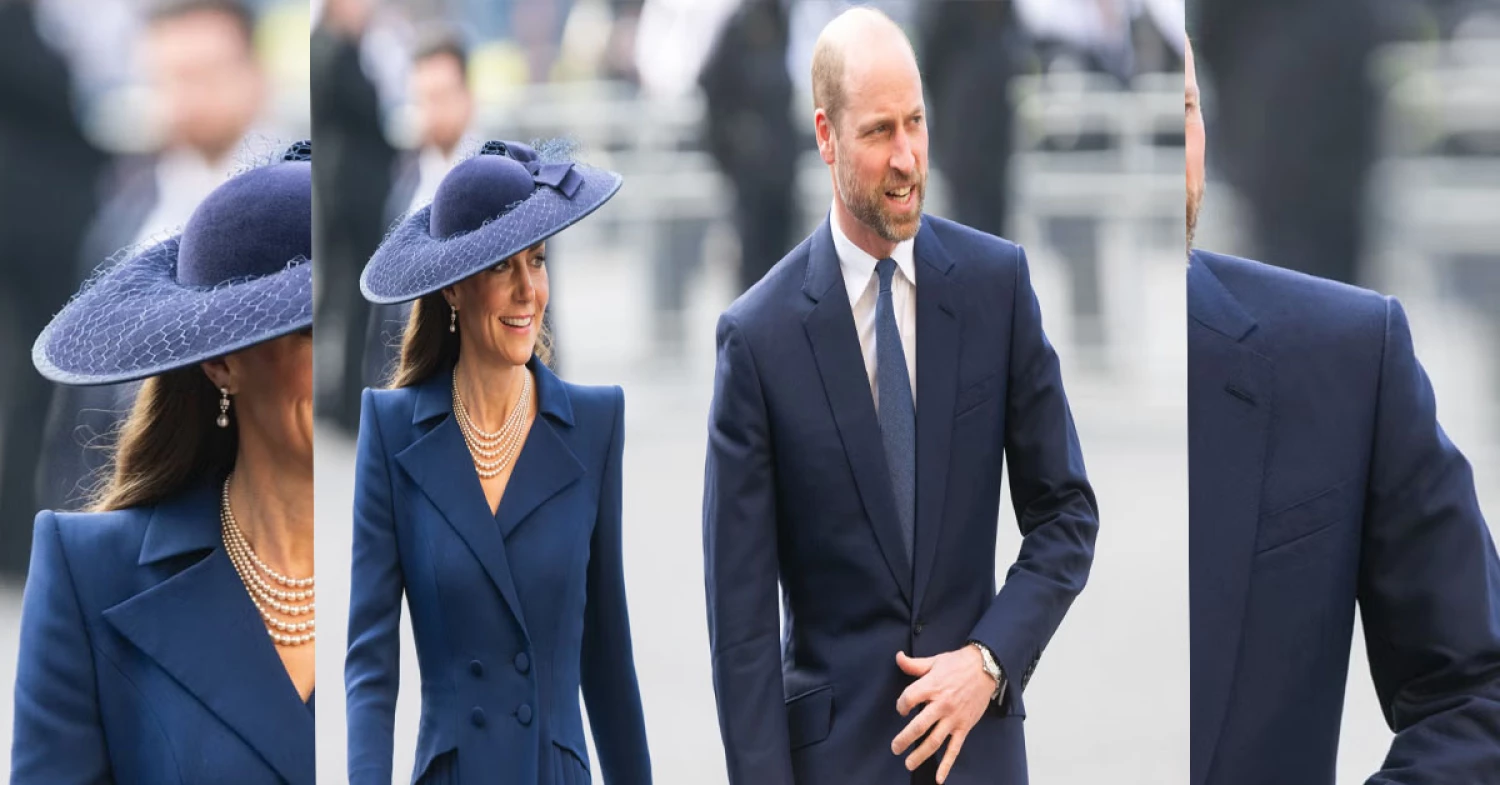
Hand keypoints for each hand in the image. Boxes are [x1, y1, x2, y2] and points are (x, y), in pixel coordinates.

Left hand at [891, 648, 995, 782]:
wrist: (985, 668)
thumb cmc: (958, 664)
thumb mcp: (934, 661)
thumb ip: (914, 665)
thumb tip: (898, 657)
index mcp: (931, 686)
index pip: (908, 700)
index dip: (901, 705)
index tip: (901, 709)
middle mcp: (941, 705)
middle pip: (919, 725)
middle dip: (904, 739)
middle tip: (895, 748)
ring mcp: (953, 718)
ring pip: (934, 740)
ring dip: (920, 754)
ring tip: (908, 763)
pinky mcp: (964, 727)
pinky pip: (954, 749)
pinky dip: (946, 764)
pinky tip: (939, 777)